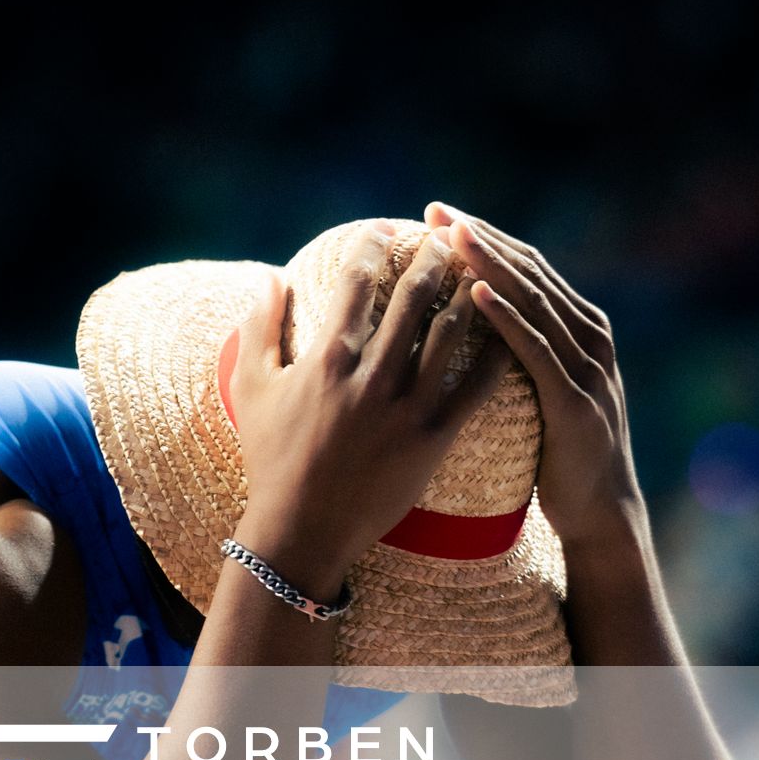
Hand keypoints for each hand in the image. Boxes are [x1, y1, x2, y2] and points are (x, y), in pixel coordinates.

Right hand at [228, 219, 512, 586]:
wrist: (302, 531)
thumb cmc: (271, 459)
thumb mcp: (251, 389)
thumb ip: (259, 328)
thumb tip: (270, 277)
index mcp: (326, 358)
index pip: (356, 280)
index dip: (374, 245)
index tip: (386, 228)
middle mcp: (370, 376)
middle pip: (413, 296)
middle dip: (434, 257)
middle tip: (446, 238)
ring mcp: (406, 408)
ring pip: (450, 333)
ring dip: (467, 294)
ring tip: (479, 271)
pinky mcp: (434, 440)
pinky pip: (476, 388)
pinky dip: (494, 353)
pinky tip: (507, 332)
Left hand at [425, 199, 643, 549]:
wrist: (599, 510)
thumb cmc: (560, 448)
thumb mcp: (544, 385)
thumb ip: (523, 345)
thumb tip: (470, 310)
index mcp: (580, 326)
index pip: (528, 265)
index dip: (485, 236)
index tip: (440, 215)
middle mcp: (590, 336)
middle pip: (529, 272)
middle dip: (481, 238)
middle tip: (437, 212)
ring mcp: (587, 367)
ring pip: (531, 302)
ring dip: (487, 265)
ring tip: (450, 236)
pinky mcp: (574, 401)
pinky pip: (534, 350)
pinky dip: (504, 318)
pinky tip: (472, 294)